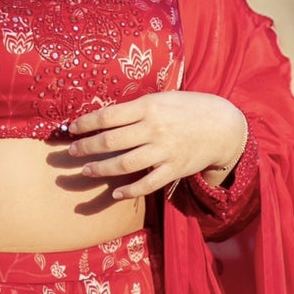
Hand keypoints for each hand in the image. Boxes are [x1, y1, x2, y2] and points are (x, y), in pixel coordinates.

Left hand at [61, 91, 247, 200]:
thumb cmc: (188, 109)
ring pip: (124, 164)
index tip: (71, 129)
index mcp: (148, 106)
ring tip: (86, 171)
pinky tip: (116, 194)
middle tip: (70, 153)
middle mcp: (154, 128)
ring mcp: (164, 151)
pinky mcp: (174, 169)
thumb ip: (137, 108)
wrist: (222, 126)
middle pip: (110, 142)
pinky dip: (129, 191)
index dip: (85, 124)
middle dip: (86, 148)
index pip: (108, 116)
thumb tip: (105, 117)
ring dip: (101, 170)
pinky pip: (147, 184)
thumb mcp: (162, 98)